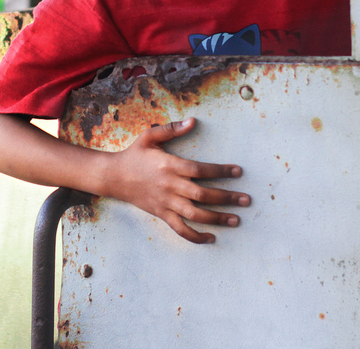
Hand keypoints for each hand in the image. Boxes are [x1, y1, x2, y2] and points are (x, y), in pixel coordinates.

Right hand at [104, 117, 249, 243]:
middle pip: (202, 195)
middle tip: (246, 200)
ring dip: (217, 218)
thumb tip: (193, 121)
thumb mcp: (149, 136)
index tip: (238, 171)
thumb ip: (171, 129)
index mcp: (169, 165)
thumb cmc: (134, 155)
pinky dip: (196, 236)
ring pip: (195, 215)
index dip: (220, 171)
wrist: (113, 177)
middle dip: (227, 198)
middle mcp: (170, 186)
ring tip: (236, 220)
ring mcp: (166, 203)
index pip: (200, 170)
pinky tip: (212, 238)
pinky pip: (180, 229)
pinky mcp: (161, 214)